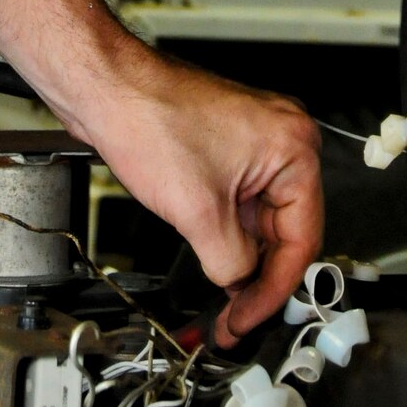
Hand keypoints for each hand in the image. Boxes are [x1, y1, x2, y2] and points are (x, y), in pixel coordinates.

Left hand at [79, 45, 321, 350]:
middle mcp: (281, 140)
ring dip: (240, 260)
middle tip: (234, 319)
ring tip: (222, 302)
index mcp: (292, 147)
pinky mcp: (225, 148)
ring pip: (259, 221)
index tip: (249, 319)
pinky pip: (239, 204)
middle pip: (284, 232)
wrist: (104, 86)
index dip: (274, 290)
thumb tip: (240, 288)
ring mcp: (252, 143)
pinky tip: (213, 263)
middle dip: (257, 278)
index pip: (302, 238)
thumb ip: (231, 264)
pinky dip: (226, 235)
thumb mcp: (198, 213)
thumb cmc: (147, 118)